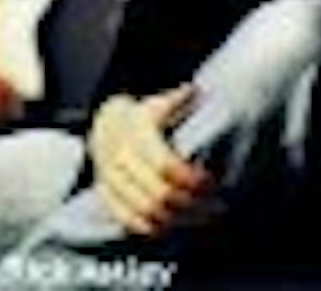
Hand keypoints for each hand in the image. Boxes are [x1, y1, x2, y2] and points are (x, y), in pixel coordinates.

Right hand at [88, 86, 213, 237]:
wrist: (105, 126)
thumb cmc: (139, 116)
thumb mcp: (158, 103)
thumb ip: (179, 100)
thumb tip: (196, 92)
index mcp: (136, 134)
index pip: (165, 165)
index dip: (190, 178)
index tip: (211, 182)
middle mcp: (121, 159)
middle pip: (158, 193)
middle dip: (191, 203)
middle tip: (215, 204)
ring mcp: (111, 180)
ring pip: (146, 211)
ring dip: (178, 219)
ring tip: (203, 216)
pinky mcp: (107, 197)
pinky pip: (130, 221)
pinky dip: (155, 227)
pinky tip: (177, 223)